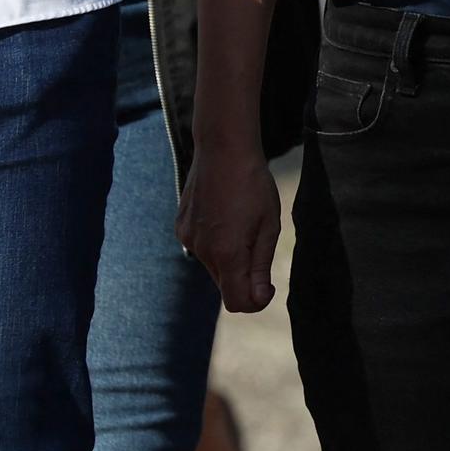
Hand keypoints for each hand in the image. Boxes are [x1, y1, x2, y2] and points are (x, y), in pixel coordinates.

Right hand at [176, 140, 281, 312]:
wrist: (223, 147)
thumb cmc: (253, 184)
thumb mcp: (268, 225)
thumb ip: (261, 265)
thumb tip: (259, 298)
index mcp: (227, 253)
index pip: (237, 302)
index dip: (256, 301)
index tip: (268, 285)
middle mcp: (202, 250)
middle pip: (225, 284)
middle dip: (243, 276)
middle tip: (258, 240)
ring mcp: (188, 238)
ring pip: (213, 265)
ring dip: (229, 256)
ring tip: (241, 220)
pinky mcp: (181, 226)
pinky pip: (201, 246)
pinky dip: (214, 241)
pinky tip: (224, 212)